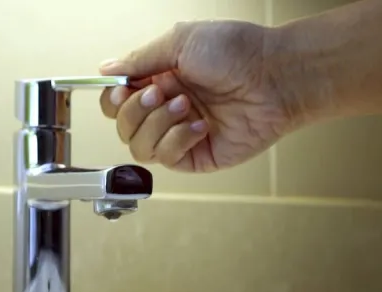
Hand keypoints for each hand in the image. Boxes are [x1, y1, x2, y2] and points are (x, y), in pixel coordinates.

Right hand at [99, 20, 291, 172]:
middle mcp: (166, 108)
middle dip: (136, 110)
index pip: (117, 101)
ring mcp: (181, 133)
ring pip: (140, 147)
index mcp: (159, 79)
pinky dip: (177, 140)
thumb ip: (140, 59)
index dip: (114, 100)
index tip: (123, 89)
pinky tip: (200, 125)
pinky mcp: (198, 154)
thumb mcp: (181, 42)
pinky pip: (168, 158)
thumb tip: (106, 69)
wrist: (275, 76)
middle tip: (162, 92)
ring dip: (157, 125)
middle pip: (123, 126)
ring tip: (185, 105)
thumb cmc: (237, 52)